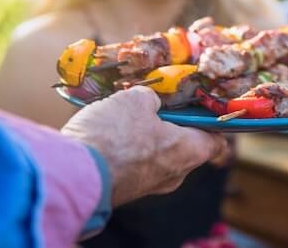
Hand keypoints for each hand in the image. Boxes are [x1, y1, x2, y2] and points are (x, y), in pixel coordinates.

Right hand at [61, 86, 226, 205]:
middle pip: (185, 146)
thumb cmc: (113, 136)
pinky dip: (129, 149)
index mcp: (188, 152)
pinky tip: (112, 131)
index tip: (201, 107)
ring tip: (129, 113)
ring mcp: (149, 185)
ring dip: (147, 135)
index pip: (215, 142)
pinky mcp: (125, 189)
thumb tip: (150, 101)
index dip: (211, 123)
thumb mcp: (135, 99)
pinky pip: (136, 164)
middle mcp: (174, 174)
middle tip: (159, 103)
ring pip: (158, 155)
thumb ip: (150, 98)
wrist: (71, 174)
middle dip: (174, 124)